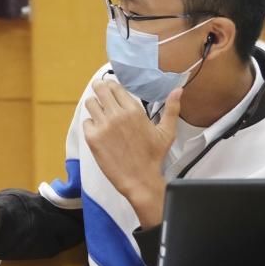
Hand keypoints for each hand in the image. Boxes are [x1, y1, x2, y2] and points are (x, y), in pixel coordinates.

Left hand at [83, 81, 179, 227]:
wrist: (140, 179)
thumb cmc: (153, 156)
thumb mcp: (167, 132)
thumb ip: (172, 109)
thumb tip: (178, 89)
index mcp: (134, 110)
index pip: (115, 87)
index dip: (111, 86)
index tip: (111, 90)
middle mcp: (117, 114)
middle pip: (100, 89)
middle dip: (99, 89)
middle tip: (100, 94)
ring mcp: (103, 126)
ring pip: (90, 103)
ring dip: (94, 106)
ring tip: (99, 113)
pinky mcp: (92, 138)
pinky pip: (86, 122)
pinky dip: (90, 125)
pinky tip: (98, 131)